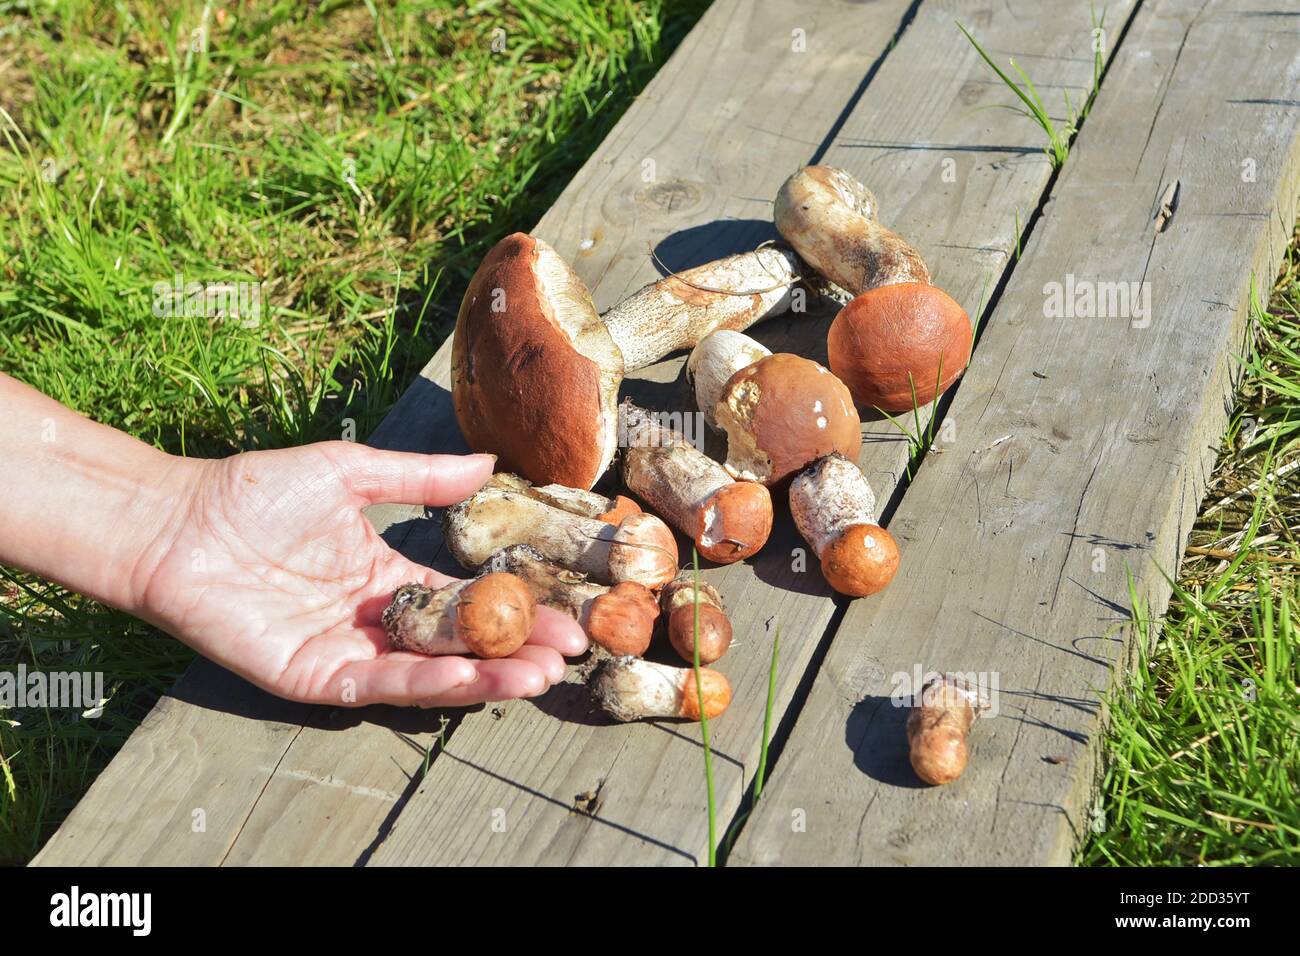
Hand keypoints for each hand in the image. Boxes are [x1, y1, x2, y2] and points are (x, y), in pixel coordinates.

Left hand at [135, 443, 587, 706]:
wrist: (179, 520)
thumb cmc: (255, 492)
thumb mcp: (351, 472)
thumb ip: (419, 478)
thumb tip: (488, 463)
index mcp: (385, 577)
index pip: (463, 600)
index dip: (513, 607)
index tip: (564, 609)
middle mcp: (374, 621)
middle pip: (458, 643)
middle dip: (514, 650)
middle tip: (567, 651)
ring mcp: (347, 653)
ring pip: (428, 672)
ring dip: (484, 676)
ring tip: (537, 674)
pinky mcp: (315, 677)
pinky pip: (380, 684)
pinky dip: (427, 683)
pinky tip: (472, 677)